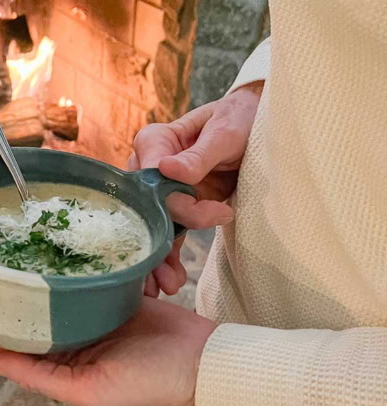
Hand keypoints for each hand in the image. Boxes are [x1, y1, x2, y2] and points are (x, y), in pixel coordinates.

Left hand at [0, 274, 215, 405]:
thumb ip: (41, 377)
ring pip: (23, 289)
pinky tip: (13, 249)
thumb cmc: (150, 384)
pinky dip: (33, 263)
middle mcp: (56, 335)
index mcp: (49, 361)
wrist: (202, 363)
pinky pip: (58, 275)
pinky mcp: (97, 290)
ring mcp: (76, 310)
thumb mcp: (92, 392)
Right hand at [128, 82, 262, 296]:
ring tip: (165, 286)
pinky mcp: (178, 205)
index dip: (172, 202)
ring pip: (154, 225)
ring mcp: (162, 189)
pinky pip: (169, 231)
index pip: (151, 179)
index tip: (209, 212)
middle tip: (162, 275)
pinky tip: (170, 280)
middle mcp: (150, 166)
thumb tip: (166, 170)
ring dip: (158, 258)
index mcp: (154, 142)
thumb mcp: (224, 134)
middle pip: (147, 208)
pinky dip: (169, 256)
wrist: (259, 125)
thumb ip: (198, 156)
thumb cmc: (239, 119)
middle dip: (152, 242)